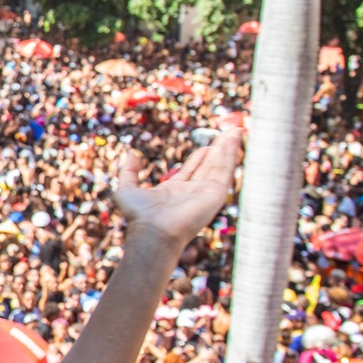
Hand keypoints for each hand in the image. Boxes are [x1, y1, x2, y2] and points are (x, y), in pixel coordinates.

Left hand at [113, 130, 241, 245]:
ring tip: (236, 131)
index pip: (192, 169)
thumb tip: (131, 154)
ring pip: (220, 166)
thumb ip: (129, 171)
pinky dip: (230, 155)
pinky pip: (225, 171)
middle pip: (210, 166)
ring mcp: (205, 193)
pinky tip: (233, 141)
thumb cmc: (139, 216)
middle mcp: (192, 191)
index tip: (208, 145)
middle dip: (219, 149)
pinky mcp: (215, 195)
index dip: (200, 156)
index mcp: (175, 190)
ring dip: (228, 148)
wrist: (152, 231)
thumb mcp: (126, 189)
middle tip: (229, 133)